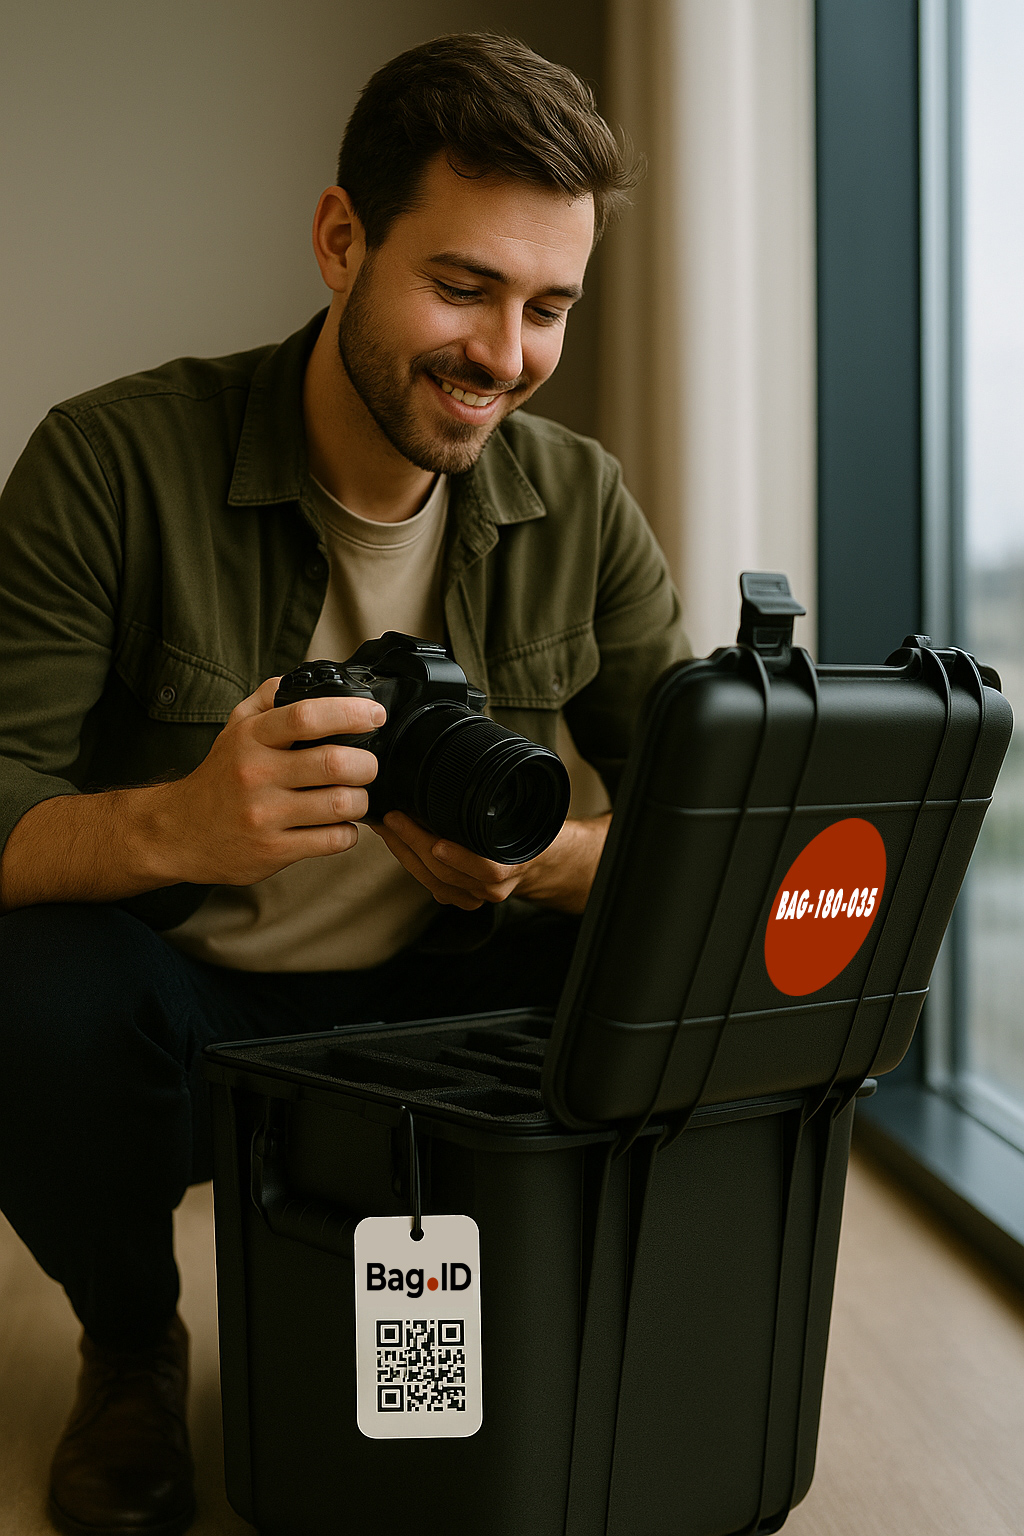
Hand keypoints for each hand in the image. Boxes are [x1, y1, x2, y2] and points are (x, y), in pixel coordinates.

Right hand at [148, 676, 385, 885]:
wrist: (178, 831)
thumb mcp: (234, 727)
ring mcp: (265, 815)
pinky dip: (347, 832)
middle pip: (334, 763)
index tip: (374, 715)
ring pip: (340, 804)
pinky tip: (338, 824)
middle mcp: (256, 774)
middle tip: (367, 765)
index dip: (350, 713)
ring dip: (361, 800)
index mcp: (252, 738)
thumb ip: (268, 698)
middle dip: (366, 764)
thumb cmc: (219, 776)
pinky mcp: (273, 850)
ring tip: (354, 796)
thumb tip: (307, 679)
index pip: (306, 716)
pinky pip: (332, 840)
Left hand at [373, 809, 611, 914]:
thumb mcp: (529, 808)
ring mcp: (474, 895)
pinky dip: (409, 862)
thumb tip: (482, 755)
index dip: (461, 859)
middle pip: (448, 873)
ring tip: (386, 826)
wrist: (541, 859)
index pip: (488, 870)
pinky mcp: (459, 896)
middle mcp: (494, 887)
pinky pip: (429, 884)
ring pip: (433, 881)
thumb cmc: (531, 829)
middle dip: (414, 844)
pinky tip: (395, 842)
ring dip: (404, 852)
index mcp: (515, 865)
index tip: (437, 843)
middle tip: (393, 817)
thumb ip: (511, 793)